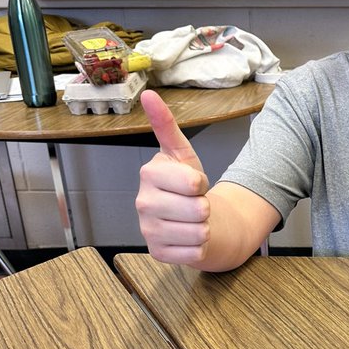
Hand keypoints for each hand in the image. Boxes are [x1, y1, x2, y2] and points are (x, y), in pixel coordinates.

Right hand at [136, 90, 211, 264]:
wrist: (188, 218)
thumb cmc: (186, 185)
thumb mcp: (181, 154)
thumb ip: (167, 126)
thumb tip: (150, 95)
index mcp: (149, 174)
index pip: (194, 183)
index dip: (202, 184)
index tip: (193, 183)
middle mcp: (143, 203)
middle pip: (199, 210)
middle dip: (204, 207)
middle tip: (193, 203)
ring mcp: (148, 230)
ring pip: (199, 233)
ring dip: (204, 228)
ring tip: (192, 220)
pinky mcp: (157, 253)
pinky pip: (195, 253)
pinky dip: (199, 247)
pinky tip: (188, 237)